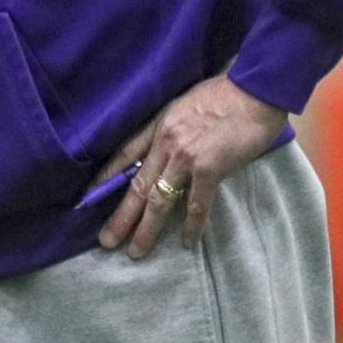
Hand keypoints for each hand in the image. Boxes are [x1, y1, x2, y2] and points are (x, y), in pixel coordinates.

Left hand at [94, 74, 288, 259]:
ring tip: (136, 251)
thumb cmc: (226, 93)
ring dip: (147, 228)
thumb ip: (173, 127)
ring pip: (159, 200)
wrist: (254, 91)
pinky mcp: (209, 169)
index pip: (125, 154)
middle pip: (137, 185)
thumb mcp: (186, 103)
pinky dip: (192, 225)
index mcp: (159, 125)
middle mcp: (166, 143)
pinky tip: (187, 241)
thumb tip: (166, 148)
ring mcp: (186, 157)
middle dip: (121, 216)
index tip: (89, 197)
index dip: (106, 177)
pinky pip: (196, 204)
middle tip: (106, 241)